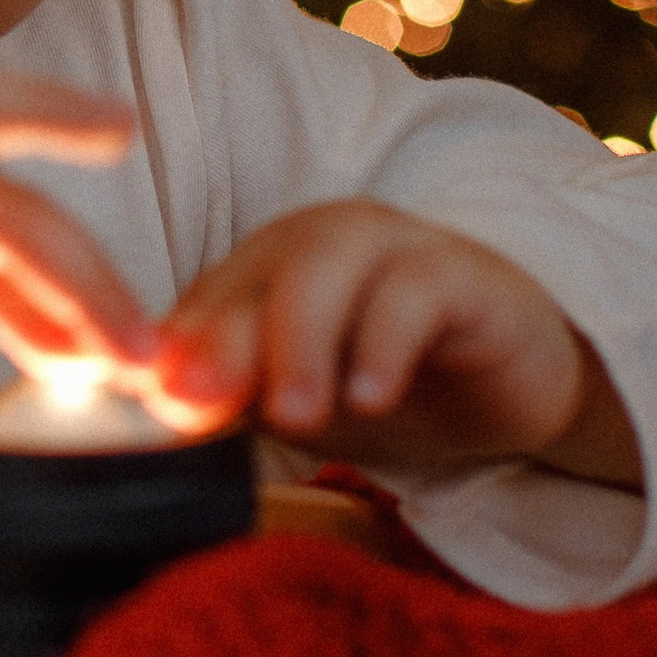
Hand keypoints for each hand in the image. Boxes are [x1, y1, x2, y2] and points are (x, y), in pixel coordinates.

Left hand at [156, 203, 640, 488]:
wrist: (510, 389)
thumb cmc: (386, 385)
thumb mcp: (299, 404)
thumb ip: (231, 398)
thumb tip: (153, 404)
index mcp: (269, 264)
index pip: (207, 300)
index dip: (170, 352)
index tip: (145, 409)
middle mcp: (326, 241)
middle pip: (260, 273)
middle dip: (224, 341)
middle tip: (198, 405)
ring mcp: (397, 248)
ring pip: (332, 264)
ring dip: (302, 340)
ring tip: (296, 415)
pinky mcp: (463, 274)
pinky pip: (417, 290)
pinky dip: (386, 343)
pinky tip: (372, 399)